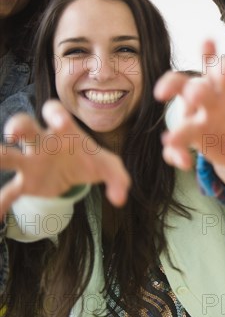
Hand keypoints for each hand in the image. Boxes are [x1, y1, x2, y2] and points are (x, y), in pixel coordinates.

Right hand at [0, 100, 129, 216]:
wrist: (79, 176)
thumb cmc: (91, 161)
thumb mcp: (110, 167)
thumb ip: (118, 178)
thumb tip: (120, 199)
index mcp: (64, 131)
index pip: (55, 112)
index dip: (56, 114)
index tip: (59, 122)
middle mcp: (42, 142)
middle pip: (24, 125)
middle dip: (16, 126)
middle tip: (14, 134)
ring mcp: (30, 162)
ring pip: (8, 156)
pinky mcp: (25, 184)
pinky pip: (9, 194)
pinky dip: (1, 204)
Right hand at [154, 20, 224, 169]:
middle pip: (218, 68)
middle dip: (217, 64)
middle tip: (220, 66)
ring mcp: (209, 105)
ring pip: (194, 90)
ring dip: (193, 92)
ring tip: (191, 97)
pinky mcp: (195, 128)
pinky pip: (181, 132)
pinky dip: (177, 145)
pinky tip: (183, 161)